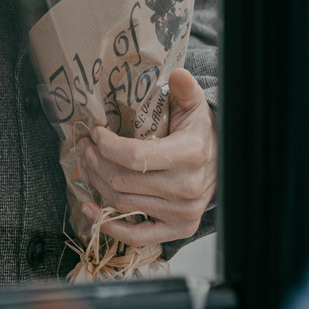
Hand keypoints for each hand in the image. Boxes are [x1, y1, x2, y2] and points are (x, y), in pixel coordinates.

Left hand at [78, 68, 215, 245]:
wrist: (222, 165)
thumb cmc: (201, 135)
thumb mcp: (195, 108)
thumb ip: (185, 90)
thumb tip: (177, 73)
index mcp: (190, 155)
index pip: (136, 157)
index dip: (108, 146)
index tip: (96, 134)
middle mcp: (187, 188)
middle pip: (123, 181)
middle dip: (97, 162)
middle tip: (87, 147)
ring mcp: (182, 212)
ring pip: (123, 203)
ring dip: (98, 184)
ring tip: (89, 166)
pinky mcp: (177, 229)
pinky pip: (136, 235)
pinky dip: (110, 226)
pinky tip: (91, 209)